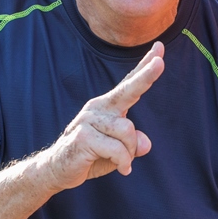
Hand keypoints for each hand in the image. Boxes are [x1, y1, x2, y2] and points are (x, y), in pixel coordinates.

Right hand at [41, 43, 163, 190]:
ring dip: (129, 152)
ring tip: (123, 163)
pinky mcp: (82, 136)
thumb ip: (133, 145)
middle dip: (146, 76)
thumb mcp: (118, 153)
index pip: (129, 84)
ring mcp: (88, 120)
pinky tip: (122, 170)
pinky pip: (117, 149)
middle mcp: (97, 108)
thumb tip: (145, 144)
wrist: (56, 170)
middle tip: (161, 62)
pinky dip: (124, 162)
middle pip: (127, 90)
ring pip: (128, 130)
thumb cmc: (90, 157)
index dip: (144, 67)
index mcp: (107, 107)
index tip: (159, 48)